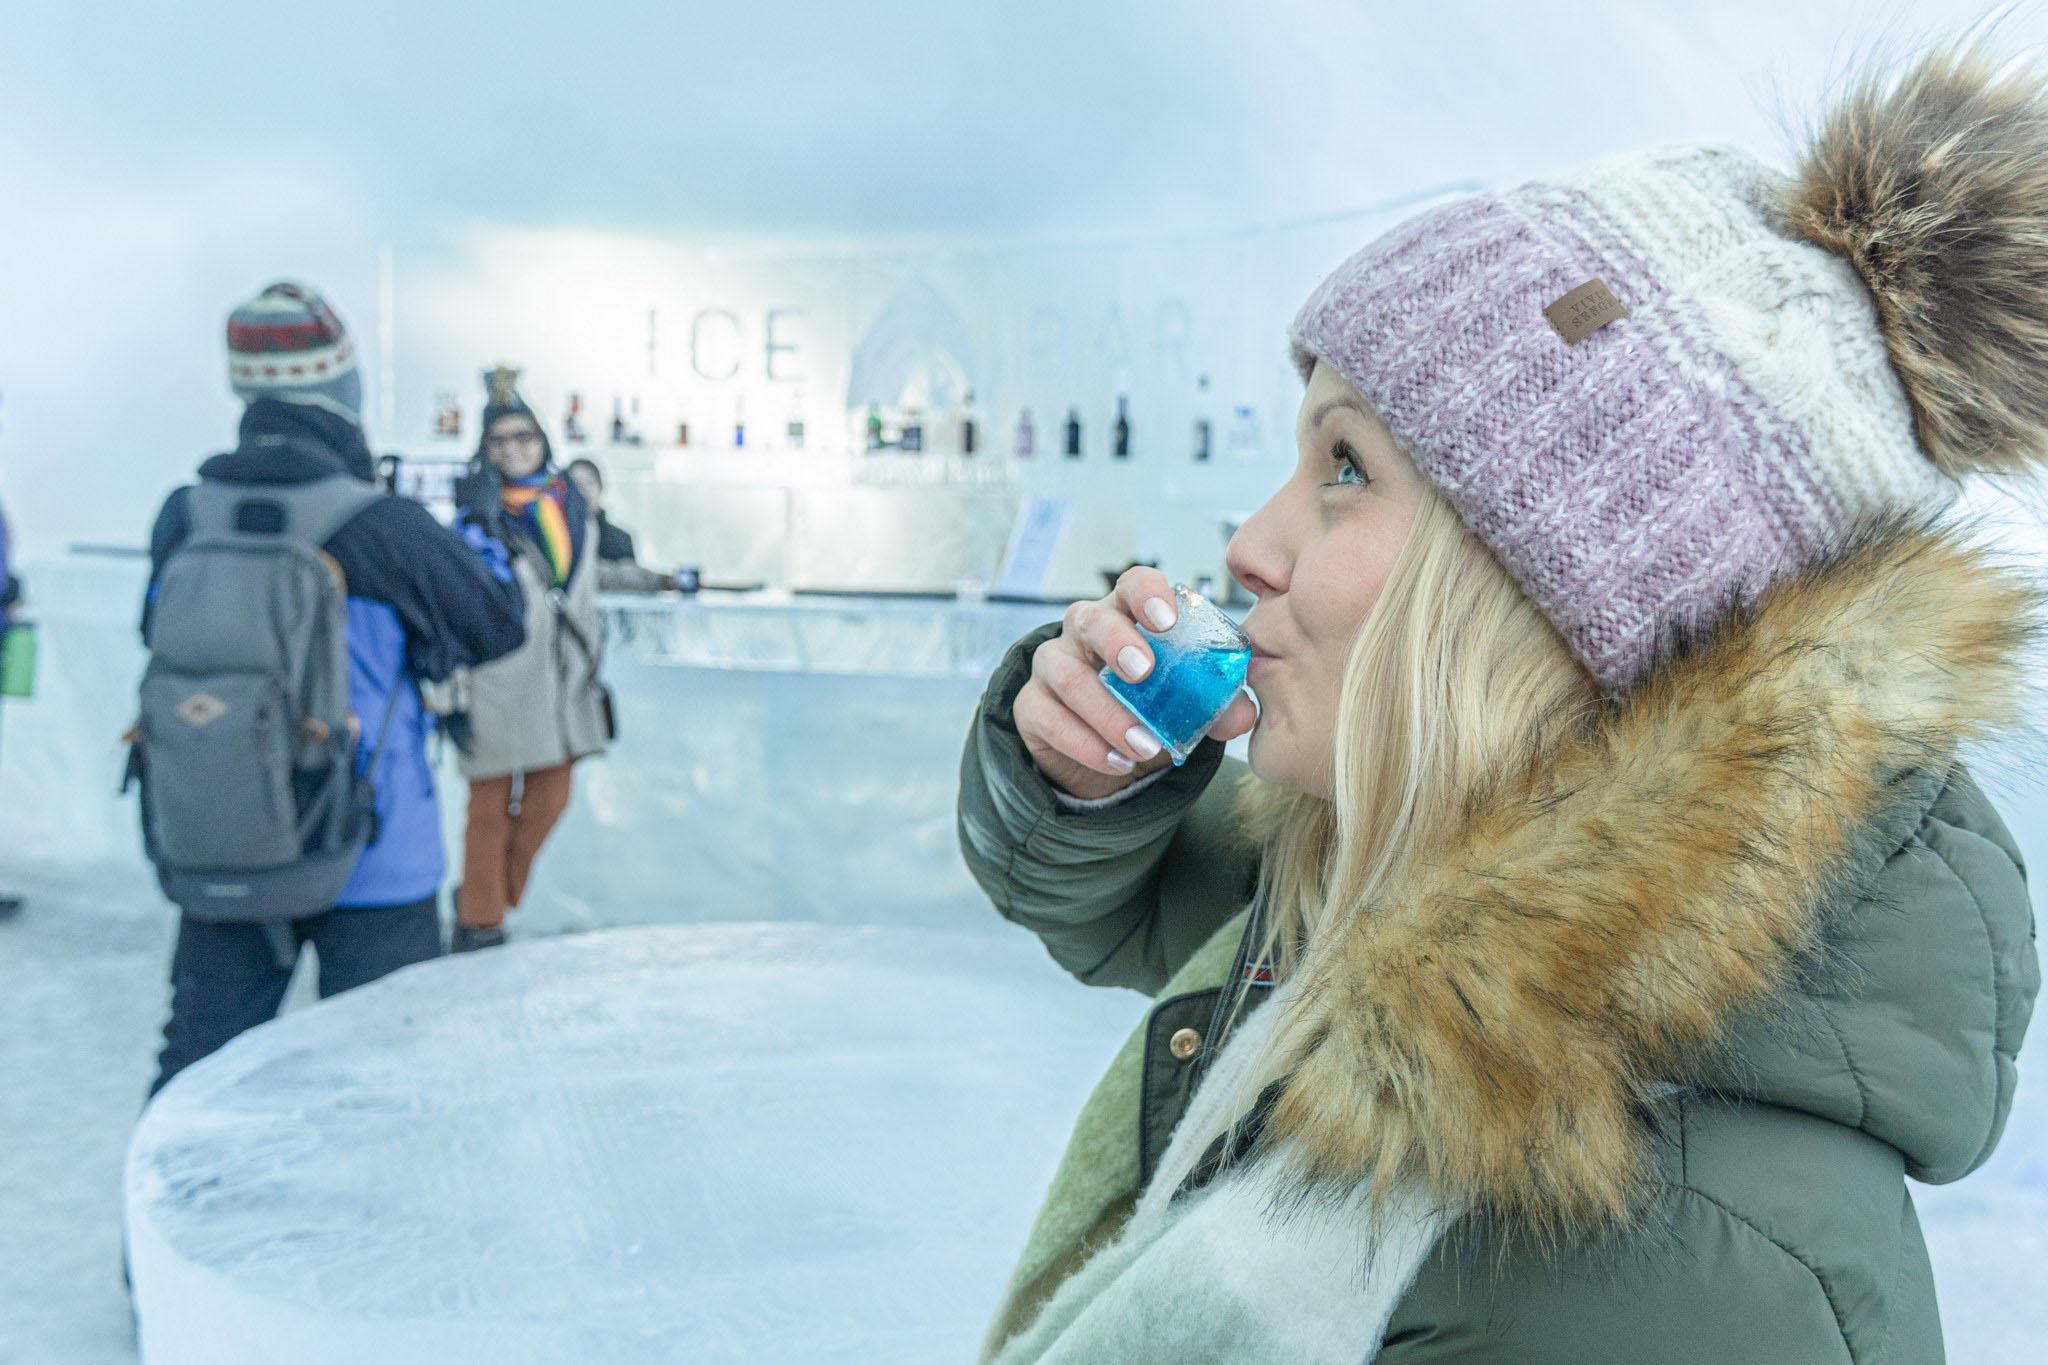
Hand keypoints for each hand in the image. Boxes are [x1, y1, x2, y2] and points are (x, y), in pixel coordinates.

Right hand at [1014, 567, 1256, 800]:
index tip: (1166, 620)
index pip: (1133, 585)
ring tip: (1144, 746)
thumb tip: (1245, 714)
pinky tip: (1118, 763)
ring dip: (1109, 714)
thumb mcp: (1187, 708)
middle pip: (1090, 620)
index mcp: (1128, 615)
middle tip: (1143, 672)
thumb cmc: (1149, 709)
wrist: (1107, 756)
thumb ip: (1215, 707)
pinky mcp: (1031, 706)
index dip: (1147, 594)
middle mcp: (1084, 632)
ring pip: (1069, 677)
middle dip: (1117, 643)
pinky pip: (1049, 719)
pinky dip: (1086, 745)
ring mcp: (1052, 666)